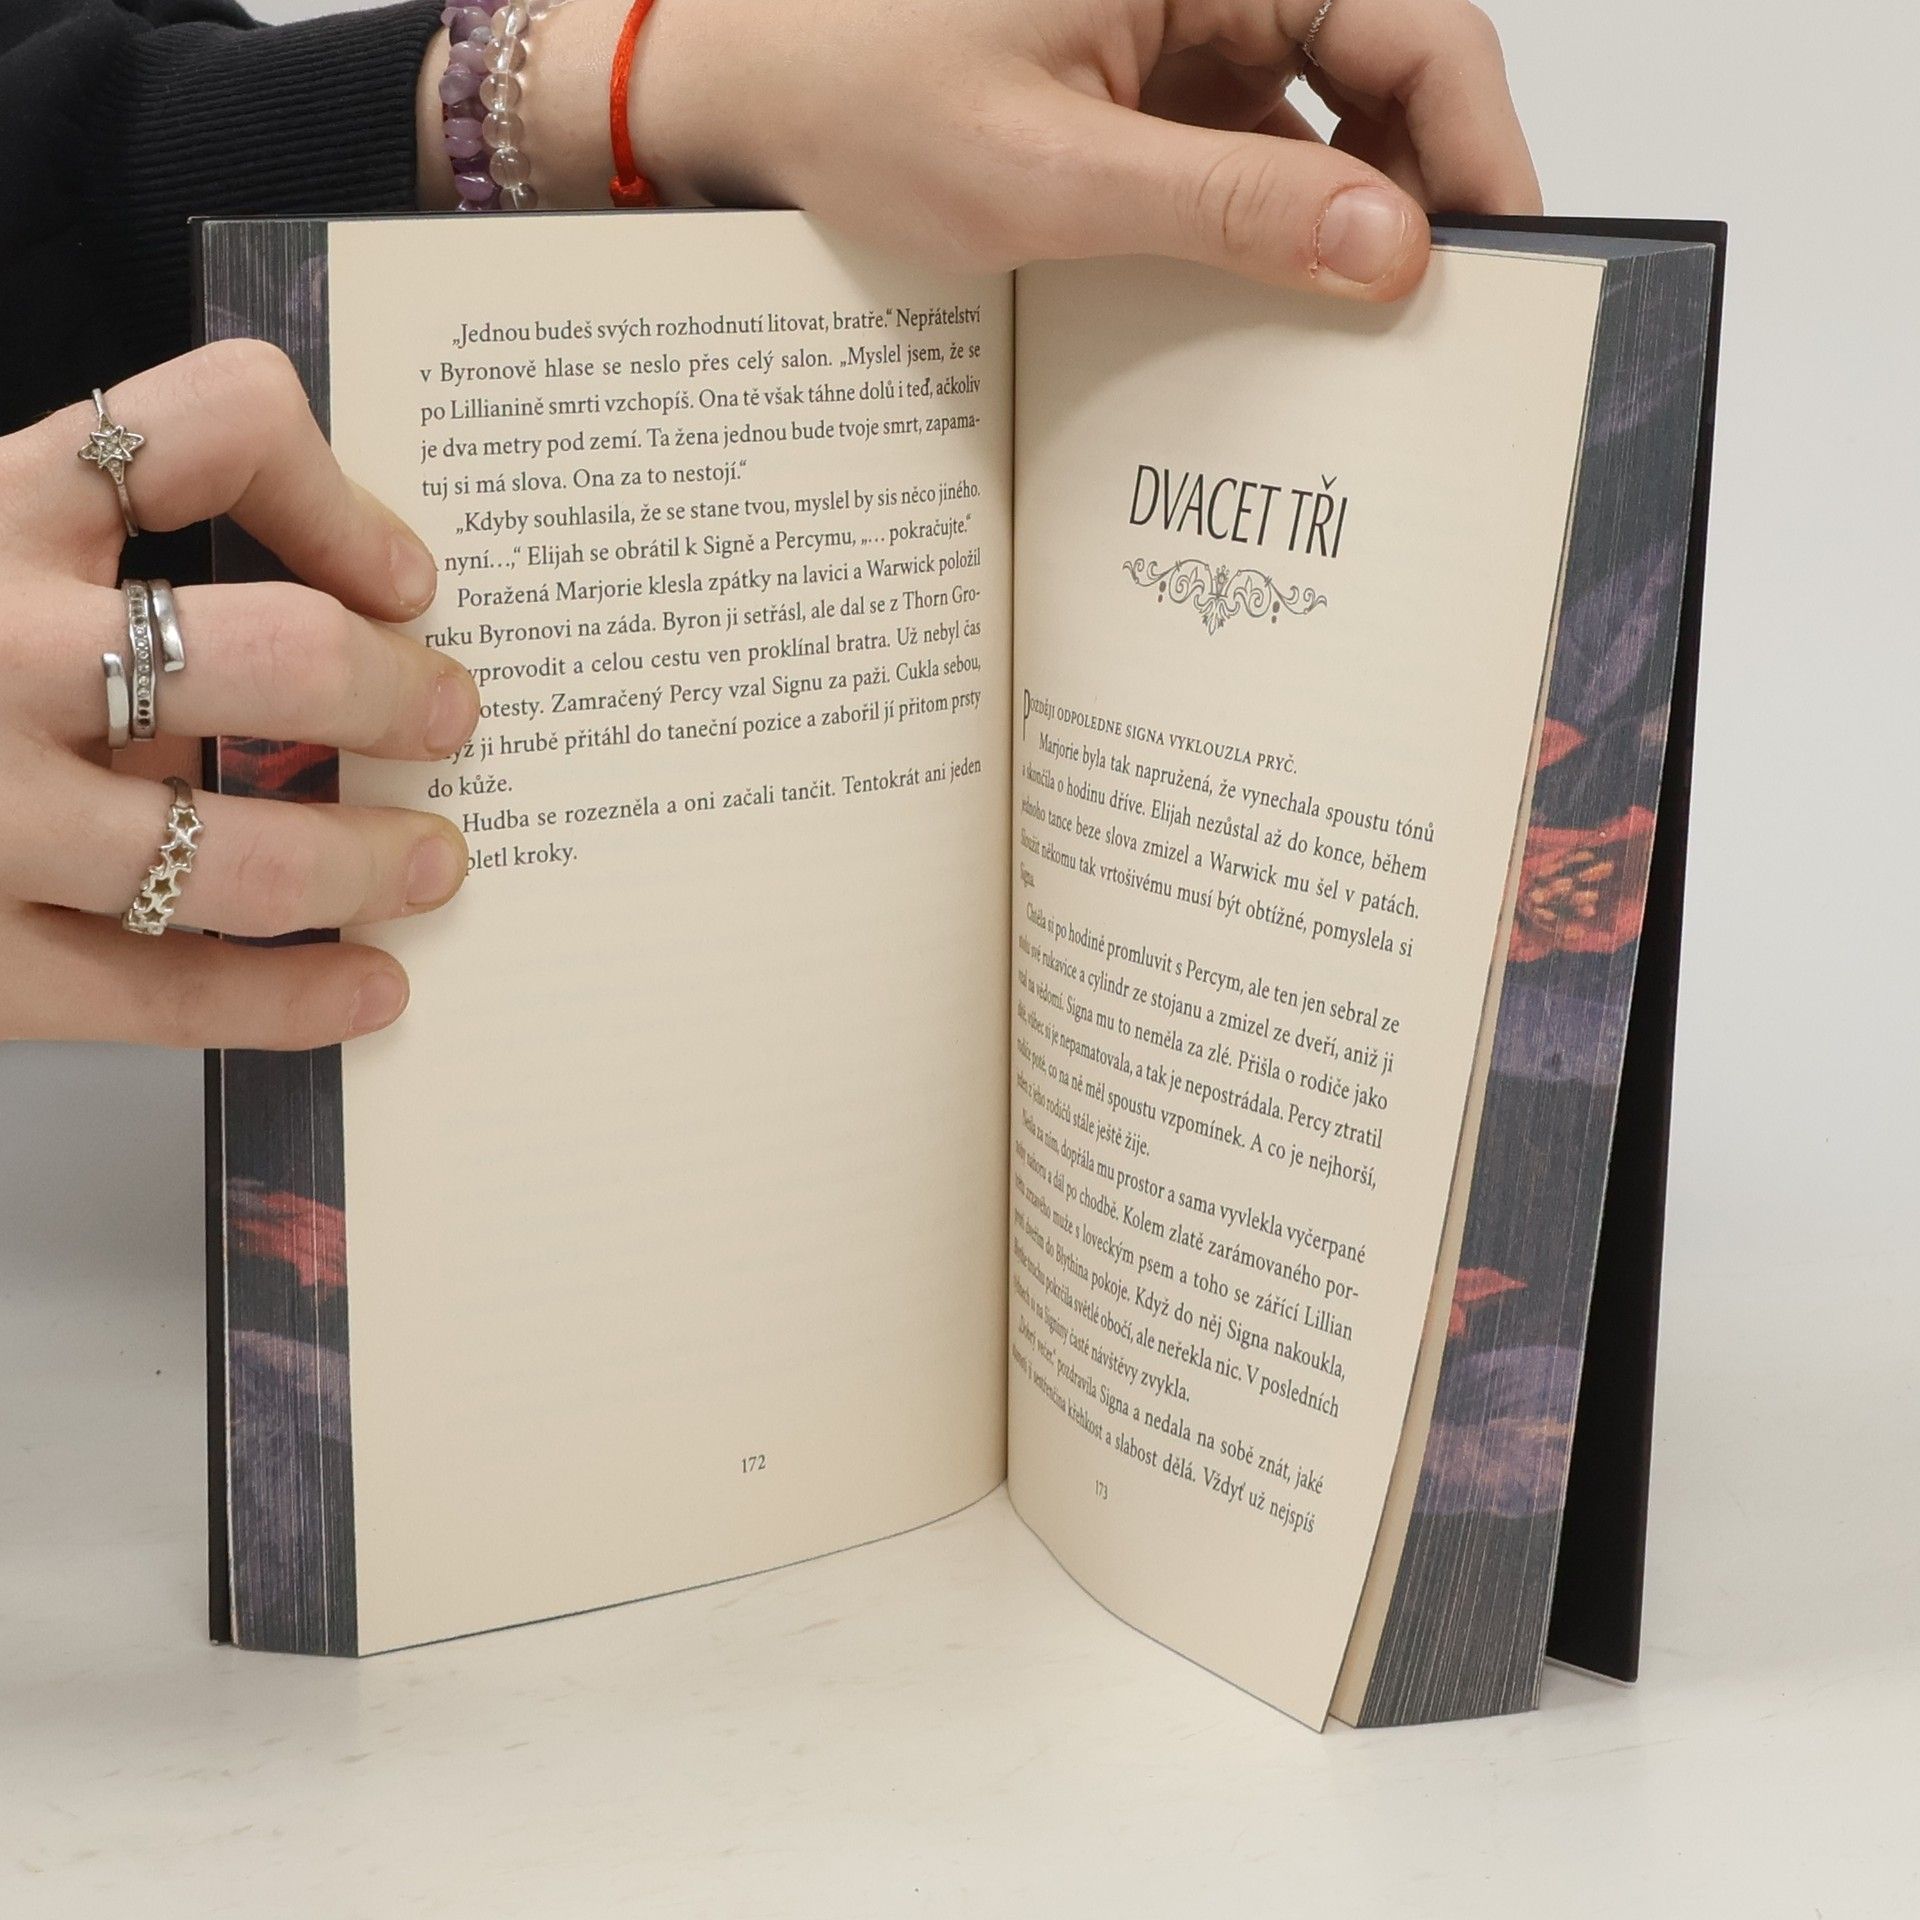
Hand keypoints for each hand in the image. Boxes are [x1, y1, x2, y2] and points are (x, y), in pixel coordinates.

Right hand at [0, 341, 479, 1049]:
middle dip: (397, 694)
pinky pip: (162, 993)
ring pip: (237, 851)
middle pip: (276, 654)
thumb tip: (305, 652)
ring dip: (369, 863)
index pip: (211, 427)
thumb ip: (82, 580)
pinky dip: (288, 1000)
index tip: (403, 578)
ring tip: (434, 867)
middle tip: (452, 718)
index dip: (338, 494)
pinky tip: (368, 992)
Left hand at [621, 0, 1539, 298]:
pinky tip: (1273, 311)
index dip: (1479, 149)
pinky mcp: (1154, 87)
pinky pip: (1257, 152)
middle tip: (1436, 330)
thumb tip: (1388, 247)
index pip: (1416, 26)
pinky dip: (1276, 229)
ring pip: (1332, 119)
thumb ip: (1227, 205)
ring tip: (1359, 342)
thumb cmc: (853, 100)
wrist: (743, 99)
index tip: (1506, 262)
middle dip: (1424, 195)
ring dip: (1350, 223)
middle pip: (1390, 71)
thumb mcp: (1049, 174)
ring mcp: (1188, 30)